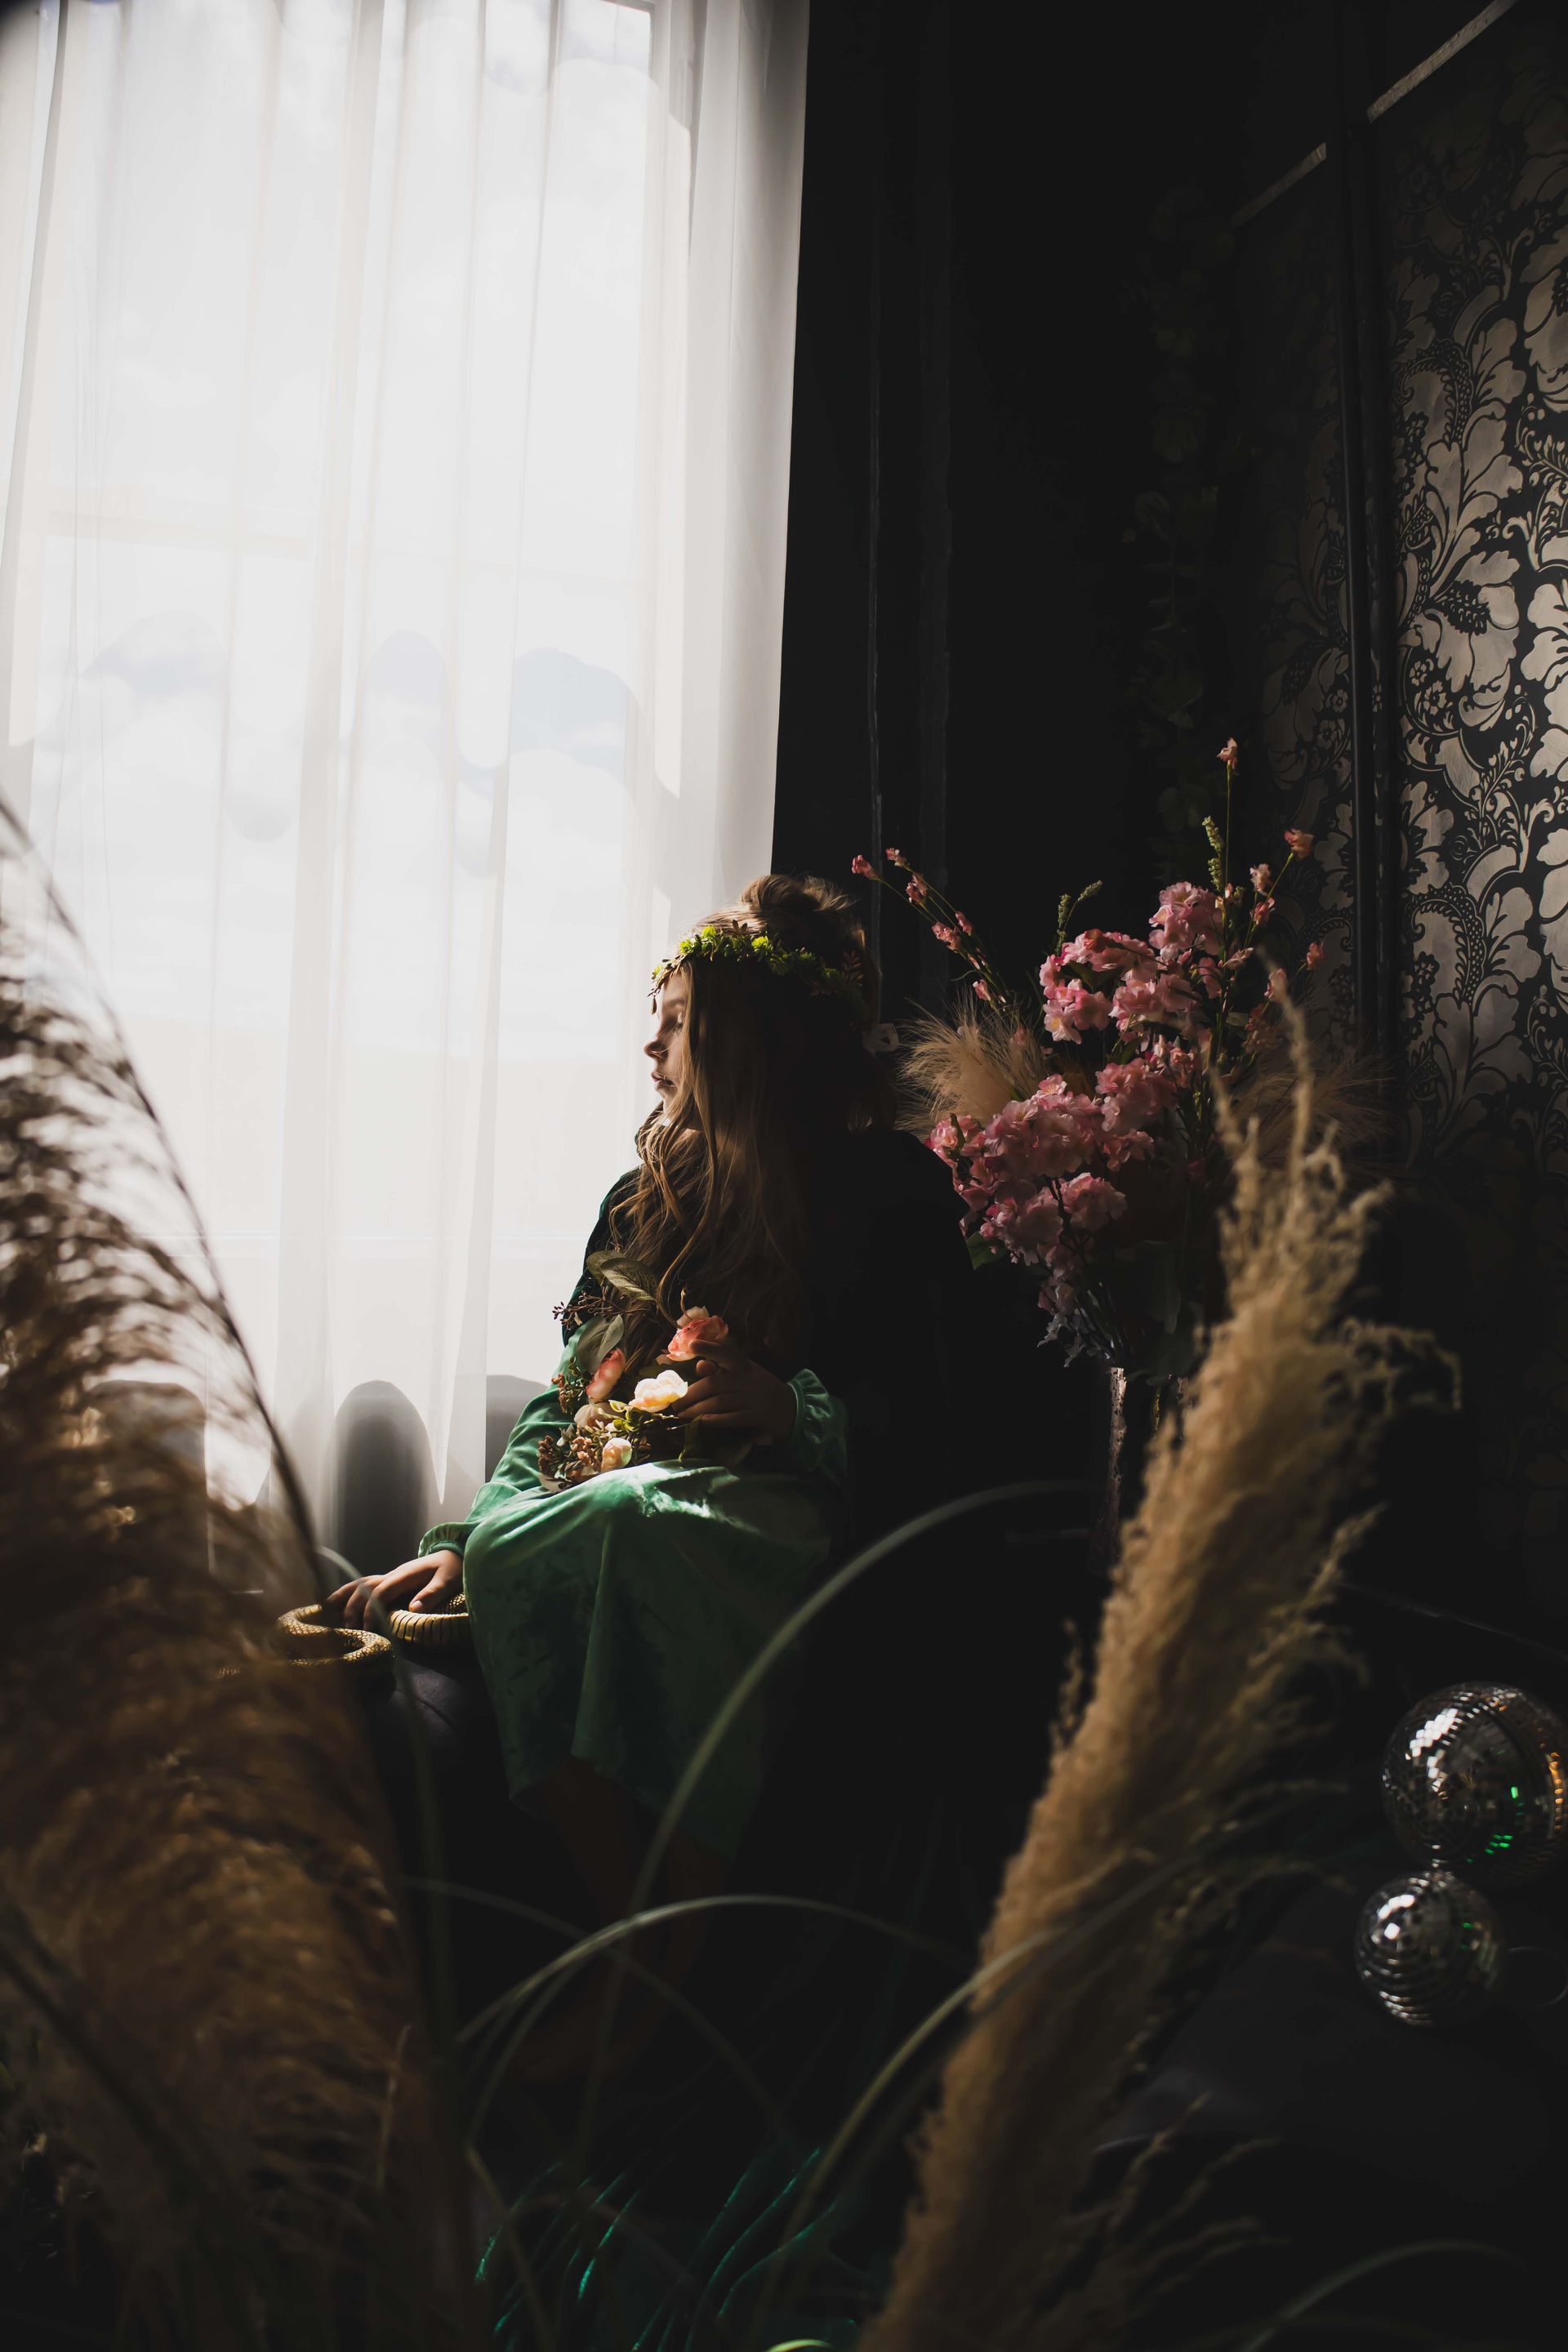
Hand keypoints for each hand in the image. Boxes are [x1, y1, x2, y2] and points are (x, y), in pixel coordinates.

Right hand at [329, 1548, 461, 1628]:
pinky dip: (348, 1593)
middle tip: (349, 1629)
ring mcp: (389, 1577)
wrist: (454, 1555)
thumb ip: (432, 1594)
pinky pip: (365, 1586)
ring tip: (326, 1612)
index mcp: (405, 1575)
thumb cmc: (452, 1569)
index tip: (368, 1626)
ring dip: (343, 1597)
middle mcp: (393, 1575)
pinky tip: (336, 1604)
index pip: (382, 1591)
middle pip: (364, 1587)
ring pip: (360, 1584)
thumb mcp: (448, 1581)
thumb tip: (413, 1608)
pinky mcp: (389, 1582)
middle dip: (353, 1607)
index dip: (373, 1609)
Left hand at [672, 1337, 795, 1445]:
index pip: (725, 1353)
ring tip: (683, 1416)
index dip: (709, 1348)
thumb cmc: (763, 1389)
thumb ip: (723, 1370)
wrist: (793, 1409)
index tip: (691, 1345)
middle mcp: (748, 1380)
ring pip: (718, 1403)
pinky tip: (703, 1422)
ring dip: (697, 1410)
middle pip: (713, 1384)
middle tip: (676, 1404)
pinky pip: (732, 1418)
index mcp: (744, 1366)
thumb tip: (699, 1365)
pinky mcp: (757, 1417)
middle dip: (690, 1395)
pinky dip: (716, 1420)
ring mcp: (753, 1399)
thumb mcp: (747, 1375)